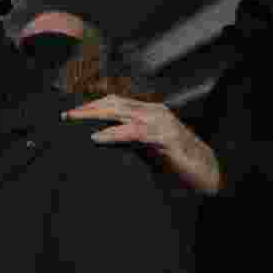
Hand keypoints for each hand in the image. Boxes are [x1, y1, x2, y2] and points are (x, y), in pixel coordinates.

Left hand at [63, 95, 221, 195]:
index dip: (92, 102)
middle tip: (66, 115)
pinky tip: (97, 138)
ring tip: (74, 121)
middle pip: (114, 102)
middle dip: (88, 107)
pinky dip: (113, 134)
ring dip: (95, 116)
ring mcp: (161, 122)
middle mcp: (153, 111)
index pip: (115, 100)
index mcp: (148, 111)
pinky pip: (135, 132)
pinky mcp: (165, 137)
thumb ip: (124, 140)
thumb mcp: (144, 148)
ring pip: (122, 111)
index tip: (69, 109)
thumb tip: (95, 138)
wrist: (207, 172)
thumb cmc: (174, 161)